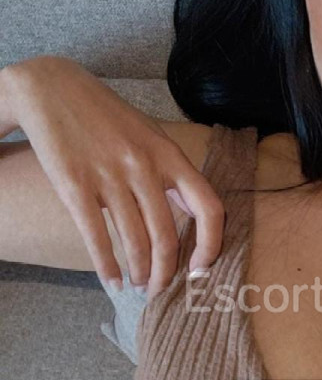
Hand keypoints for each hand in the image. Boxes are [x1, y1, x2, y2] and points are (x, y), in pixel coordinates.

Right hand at [1, 56, 224, 299]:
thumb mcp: (149, 134)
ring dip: (139, 273)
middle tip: (160, 290)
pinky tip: (112, 282)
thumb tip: (192, 212)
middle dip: (166, 273)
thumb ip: (170, 171)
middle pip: (167, 236)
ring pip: (135, 242)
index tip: (201, 268)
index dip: (211, 245)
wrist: (52, 89)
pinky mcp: (75, 185)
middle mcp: (143, 166)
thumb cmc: (106, 116)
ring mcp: (109, 176)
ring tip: (138, 286)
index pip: (208, 207)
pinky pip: (96, 237)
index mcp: (168, 154)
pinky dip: (107, 267)